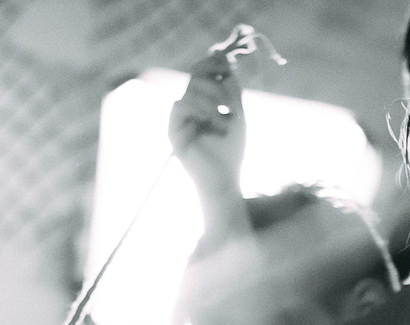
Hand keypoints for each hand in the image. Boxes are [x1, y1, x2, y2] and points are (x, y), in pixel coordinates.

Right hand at [169, 50, 246, 212]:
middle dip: (214, 77)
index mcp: (203, 101)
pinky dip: (202, 109)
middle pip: (195, 74)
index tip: (229, 66)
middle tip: (230, 83)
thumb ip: (232, 89)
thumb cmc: (231, 150)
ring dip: (215, 97)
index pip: (202, 73)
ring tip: (230, 116)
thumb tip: (226, 60)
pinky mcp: (173, 130)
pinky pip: (181, 104)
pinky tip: (217, 123)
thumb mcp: (237, 114)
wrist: (223, 180)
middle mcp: (189, 107)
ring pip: (191, 88)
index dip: (213, 64)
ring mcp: (180, 118)